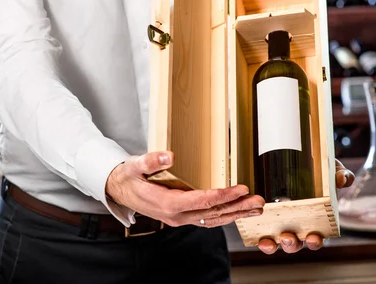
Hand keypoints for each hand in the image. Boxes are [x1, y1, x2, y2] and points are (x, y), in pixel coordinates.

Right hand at [106, 151, 265, 227]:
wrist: (118, 190)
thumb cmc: (128, 177)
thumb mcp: (135, 166)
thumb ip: (151, 161)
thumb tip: (168, 156)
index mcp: (167, 204)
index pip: (201, 201)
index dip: (223, 196)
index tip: (241, 189)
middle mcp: (176, 215)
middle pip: (212, 213)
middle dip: (237, 207)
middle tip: (258, 201)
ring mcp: (179, 218)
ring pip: (213, 219)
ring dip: (235, 213)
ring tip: (256, 208)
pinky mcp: (182, 216)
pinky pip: (207, 219)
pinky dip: (224, 216)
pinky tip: (237, 211)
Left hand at [257, 159, 354, 254]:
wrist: (298, 155)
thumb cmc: (319, 170)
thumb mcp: (331, 170)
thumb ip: (340, 175)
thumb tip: (342, 180)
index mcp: (314, 220)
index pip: (315, 238)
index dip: (315, 241)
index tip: (313, 238)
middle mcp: (296, 226)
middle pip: (294, 243)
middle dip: (291, 244)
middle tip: (288, 237)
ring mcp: (279, 222)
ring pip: (276, 241)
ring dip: (274, 244)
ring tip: (272, 238)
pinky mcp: (264, 215)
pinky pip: (260, 230)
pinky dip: (260, 237)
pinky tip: (258, 236)